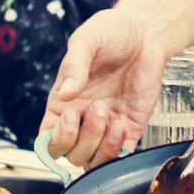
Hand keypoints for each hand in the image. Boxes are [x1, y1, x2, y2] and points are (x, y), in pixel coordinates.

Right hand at [39, 7, 172, 169]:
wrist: (145, 32)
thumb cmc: (110, 32)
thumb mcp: (87, 40)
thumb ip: (75, 65)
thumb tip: (66, 93)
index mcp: (63, 103)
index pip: (48, 140)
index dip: (57, 139)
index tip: (71, 116)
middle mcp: (82, 119)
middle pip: (71, 155)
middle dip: (84, 138)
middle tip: (98, 107)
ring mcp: (105, 126)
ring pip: (94, 161)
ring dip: (102, 146)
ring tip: (113, 118)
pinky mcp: (129, 128)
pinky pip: (120, 155)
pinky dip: (119, 148)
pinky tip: (123, 124)